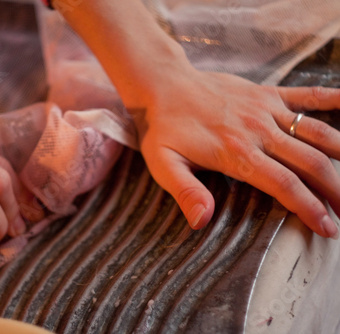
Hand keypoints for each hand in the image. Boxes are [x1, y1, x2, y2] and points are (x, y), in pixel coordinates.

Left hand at [134, 67, 339, 238]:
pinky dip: (334, 99)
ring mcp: (266, 109)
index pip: (285, 185)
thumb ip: (186, 192)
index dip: (310, 208)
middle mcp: (258, 131)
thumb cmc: (163, 129)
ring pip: (317, 133)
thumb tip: (202, 222)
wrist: (164, 85)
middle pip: (310, 163)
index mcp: (236, 154)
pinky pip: (307, 96)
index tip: (327, 228)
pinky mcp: (266, 94)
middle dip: (334, 190)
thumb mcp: (164, 165)